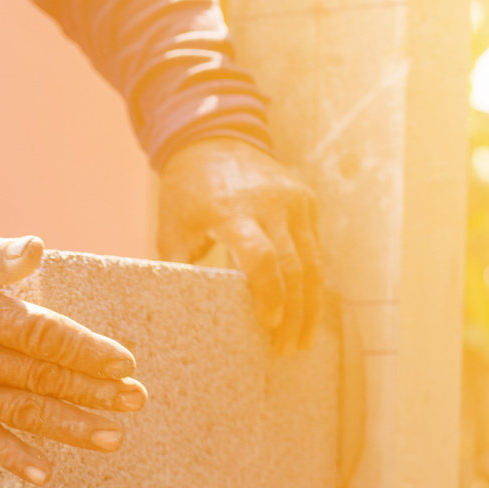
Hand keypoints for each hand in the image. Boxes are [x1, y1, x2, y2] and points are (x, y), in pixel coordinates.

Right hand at [0, 224, 144, 485]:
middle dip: (94, 390)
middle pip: (40, 376)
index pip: (41, 334)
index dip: (85, 350)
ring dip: (70, 427)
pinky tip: (46, 475)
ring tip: (114, 438)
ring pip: (20, 411)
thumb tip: (37, 249)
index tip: (124, 363)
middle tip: (137, 401)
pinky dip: (13, 458)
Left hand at [157, 138, 322, 350]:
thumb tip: (183, 318)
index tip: (269, 325)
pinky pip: (315, 249)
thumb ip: (180, 269)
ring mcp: (294, 200)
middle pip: (295, 267)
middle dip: (294, 314)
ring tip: (300, 342)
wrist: (213, 137)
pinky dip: (313, 284)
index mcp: (232, 209)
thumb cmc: (186, 192)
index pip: (263, 257)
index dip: (270, 294)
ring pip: (313, 262)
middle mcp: (271, 203)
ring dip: (310, 306)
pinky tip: (307, 314)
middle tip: (285, 349)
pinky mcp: (307, 201)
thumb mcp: (172, 228)